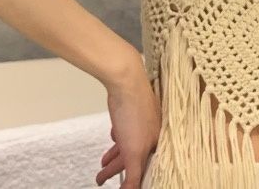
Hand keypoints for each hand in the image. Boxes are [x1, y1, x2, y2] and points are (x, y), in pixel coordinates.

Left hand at [96, 67, 160, 187]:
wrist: (126, 81)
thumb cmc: (133, 112)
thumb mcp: (133, 151)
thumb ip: (134, 175)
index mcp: (157, 142)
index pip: (145, 168)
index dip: (132, 180)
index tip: (120, 187)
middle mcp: (154, 132)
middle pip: (135, 157)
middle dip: (117, 169)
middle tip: (101, 178)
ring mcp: (144, 120)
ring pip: (129, 144)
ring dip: (115, 156)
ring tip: (102, 165)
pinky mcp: (135, 110)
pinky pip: (127, 131)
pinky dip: (119, 140)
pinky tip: (114, 138)